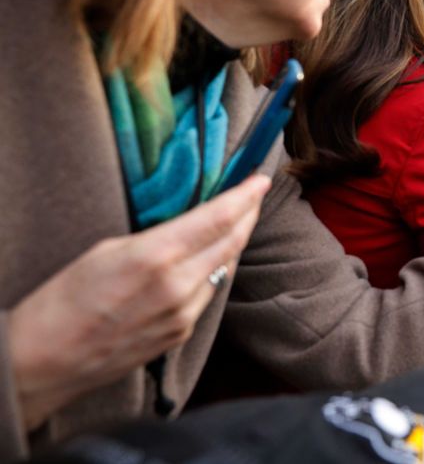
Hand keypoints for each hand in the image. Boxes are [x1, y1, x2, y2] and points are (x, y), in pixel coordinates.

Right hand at [9, 175, 270, 429]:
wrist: (45, 361)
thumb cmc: (64, 299)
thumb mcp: (108, 249)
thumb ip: (158, 237)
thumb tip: (192, 225)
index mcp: (156, 256)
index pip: (218, 219)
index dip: (246, 197)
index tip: (261, 180)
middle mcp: (178, 286)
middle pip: (232, 243)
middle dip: (248, 215)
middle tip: (255, 196)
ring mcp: (184, 315)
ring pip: (223, 269)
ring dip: (232, 244)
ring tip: (236, 222)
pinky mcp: (182, 335)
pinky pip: (208, 294)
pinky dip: (213, 271)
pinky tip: (209, 259)